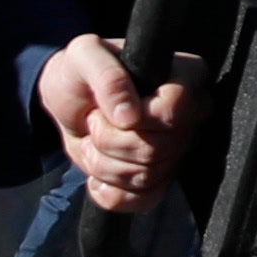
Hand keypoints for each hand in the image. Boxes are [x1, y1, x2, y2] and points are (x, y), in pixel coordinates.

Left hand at [40, 36, 198, 213]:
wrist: (68, 104)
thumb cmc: (81, 73)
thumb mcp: (83, 56)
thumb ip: (107, 75)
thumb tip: (128, 114)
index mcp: (184, 75)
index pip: (177, 106)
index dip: (141, 115)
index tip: (114, 109)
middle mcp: (189, 115)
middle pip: (159, 147)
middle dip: (111, 139)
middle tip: (96, 120)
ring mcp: (177, 151)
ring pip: (147, 175)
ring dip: (104, 163)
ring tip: (94, 139)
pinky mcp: (160, 180)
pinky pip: (144, 200)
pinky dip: (111, 192)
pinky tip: (98, 175)